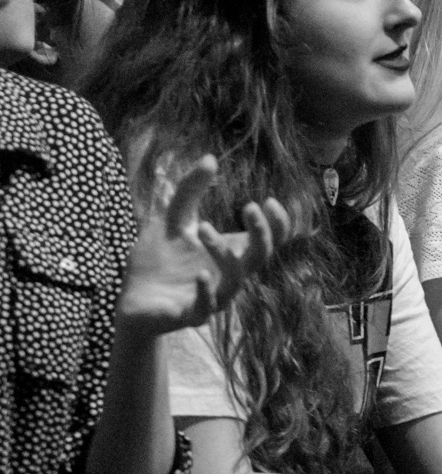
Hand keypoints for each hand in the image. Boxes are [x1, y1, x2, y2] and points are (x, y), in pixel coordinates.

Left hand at [117, 156, 289, 335]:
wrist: (131, 302)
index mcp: (231, 253)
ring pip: (235, 278)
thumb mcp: (171, 220)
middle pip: (261, 255)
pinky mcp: (189, 315)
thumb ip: (190, 191)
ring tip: (202, 228)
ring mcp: (213, 296)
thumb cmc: (158, 262)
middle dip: (261, 232)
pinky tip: (201, 274)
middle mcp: (229, 275)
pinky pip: (207, 307)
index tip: (268, 201)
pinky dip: (207, 291)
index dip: (278, 224)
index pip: (270, 240)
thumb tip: (210, 157)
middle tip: (249, 207)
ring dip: (224, 252)